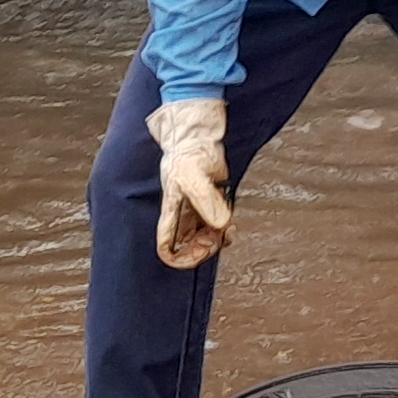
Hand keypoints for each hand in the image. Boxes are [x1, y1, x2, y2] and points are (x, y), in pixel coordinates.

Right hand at [148, 97, 233, 269]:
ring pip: (204, 240)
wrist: (198, 139)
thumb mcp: (193, 177)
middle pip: (188, 249)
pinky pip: (217, 227)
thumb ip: (207, 202)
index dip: (181, 258)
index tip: (200, 249)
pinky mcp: (212, 205)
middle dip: (204, 249)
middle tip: (217, 240)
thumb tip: (221, 224)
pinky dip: (226, 230)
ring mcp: (198, 212)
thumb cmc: (187, 154)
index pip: (166, 247)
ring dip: (217, 240)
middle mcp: (183, 217)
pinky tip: (231, 223)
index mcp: (172, 214)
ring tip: (227, 230)